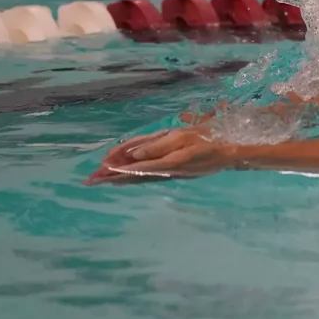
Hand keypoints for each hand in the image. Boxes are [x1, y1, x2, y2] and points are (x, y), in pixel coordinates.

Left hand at [84, 128, 238, 185]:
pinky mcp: (173, 173)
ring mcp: (169, 174)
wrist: (229, 152)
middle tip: (89, 180)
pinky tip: (124, 177)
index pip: (135, 167)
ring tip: (100, 180)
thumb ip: (157, 146)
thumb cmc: (206, 140)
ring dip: (119, 179)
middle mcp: (164, 171)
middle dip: (111, 177)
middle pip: (133, 175)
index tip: (99, 172)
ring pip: (138, 178)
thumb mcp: (181, 138)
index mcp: (165, 162)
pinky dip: (132, 177)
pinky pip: (147, 176)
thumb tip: (133, 157)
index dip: (116, 169)